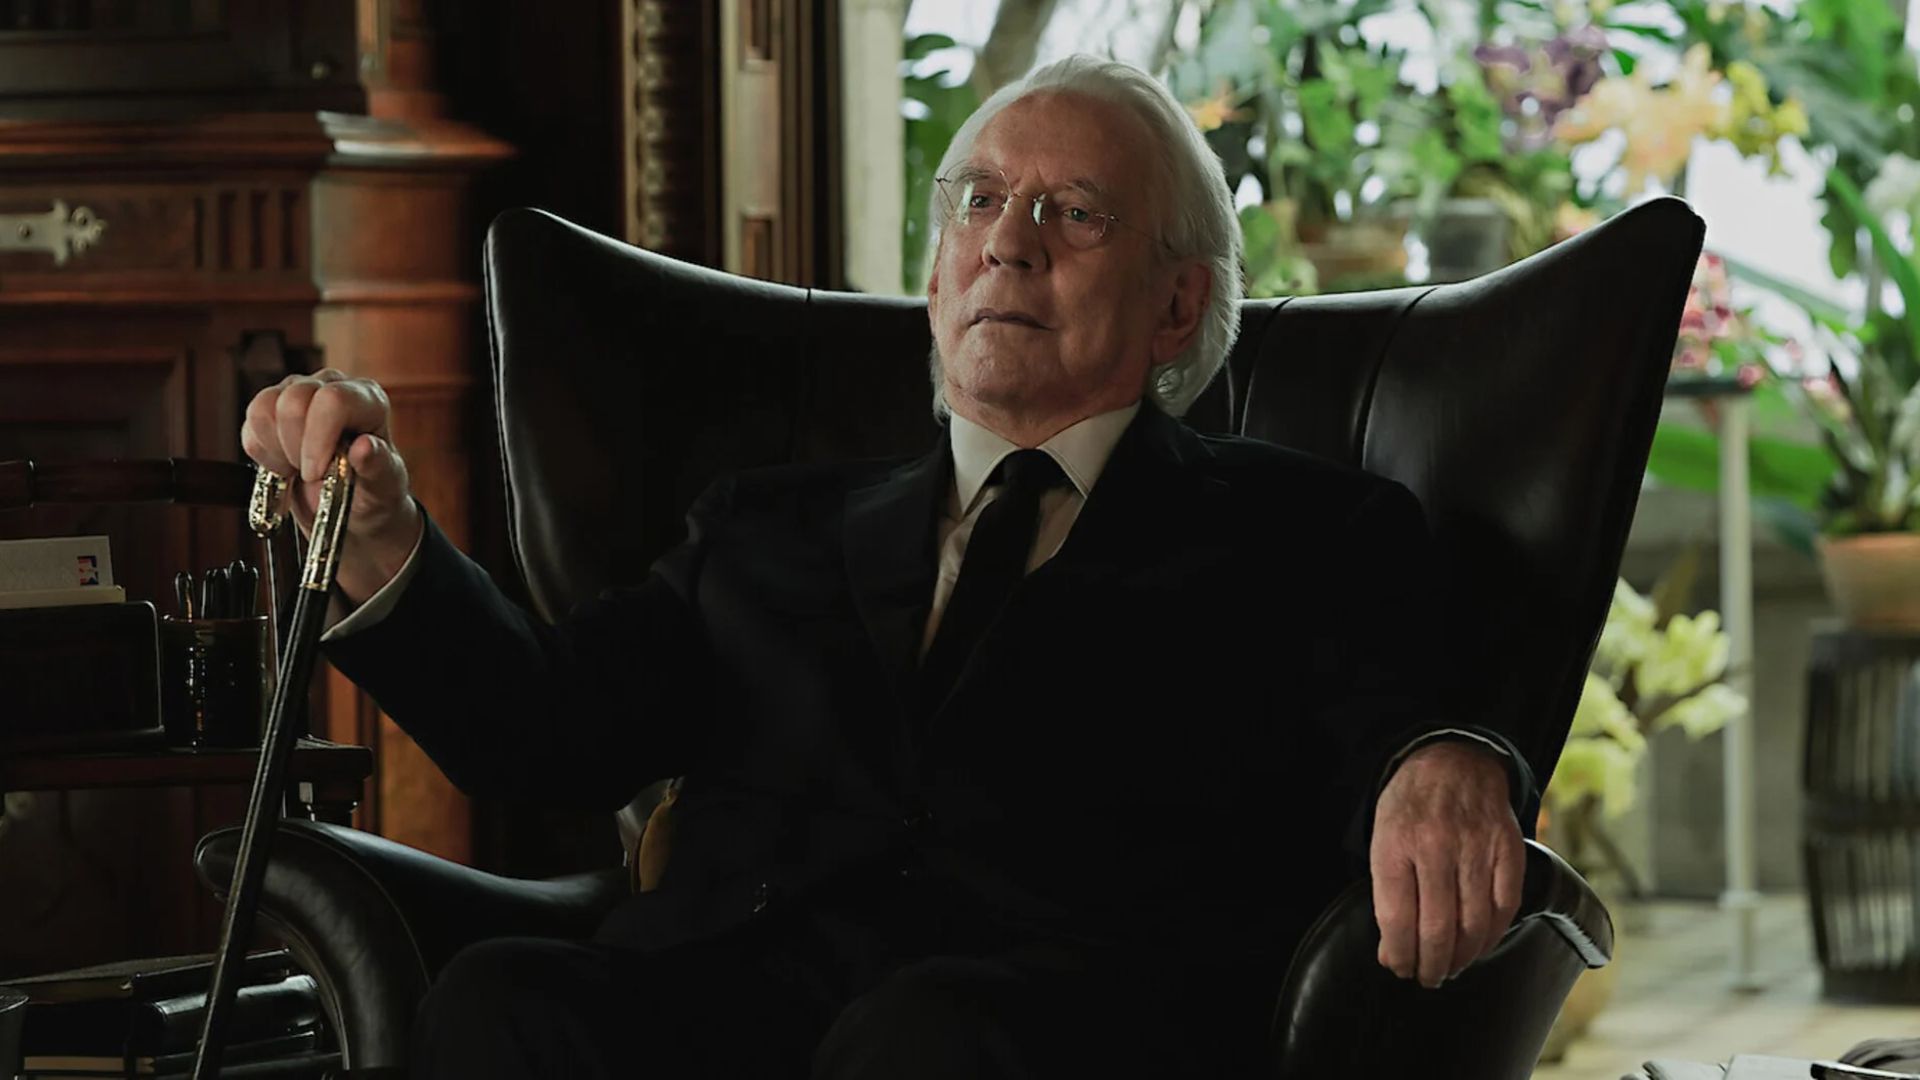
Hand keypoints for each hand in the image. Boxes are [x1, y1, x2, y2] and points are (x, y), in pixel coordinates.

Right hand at [240, 370, 422, 604]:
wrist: (350, 516)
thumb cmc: (373, 502)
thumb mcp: (384, 494)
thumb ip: (378, 470)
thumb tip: (368, 448)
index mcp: (368, 401)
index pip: (334, 399)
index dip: (318, 439)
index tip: (318, 476)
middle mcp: (335, 388)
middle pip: (293, 396)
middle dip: (297, 447)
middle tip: (312, 479)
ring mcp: (302, 396)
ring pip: (265, 404)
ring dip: (276, 449)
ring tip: (299, 474)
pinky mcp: (274, 412)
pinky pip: (250, 421)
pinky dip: (259, 451)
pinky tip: (282, 469)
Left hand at [1369, 740, 1524, 987]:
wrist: (1452, 759)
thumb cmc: (1410, 805)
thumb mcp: (1382, 836)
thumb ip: (1386, 891)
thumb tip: (1392, 952)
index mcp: (1396, 842)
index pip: (1397, 917)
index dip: (1398, 954)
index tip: (1399, 968)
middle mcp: (1437, 845)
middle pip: (1437, 927)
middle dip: (1431, 964)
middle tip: (1427, 978)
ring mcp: (1477, 846)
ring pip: (1473, 923)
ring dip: (1462, 957)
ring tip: (1451, 967)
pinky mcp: (1509, 848)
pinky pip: (1504, 906)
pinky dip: (1492, 935)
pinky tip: (1479, 946)